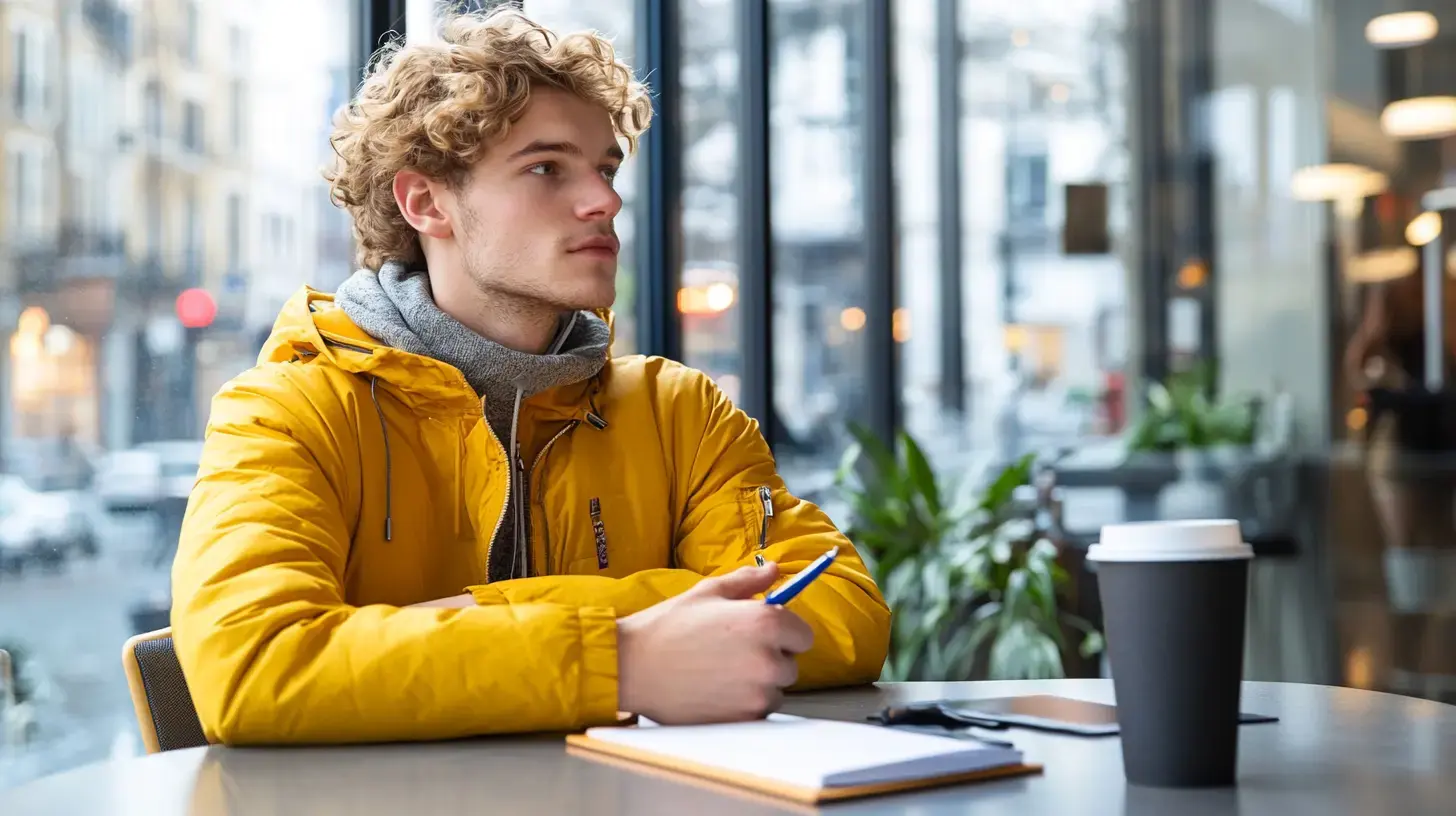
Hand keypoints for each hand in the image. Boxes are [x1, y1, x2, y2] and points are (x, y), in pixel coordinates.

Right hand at [616, 563, 814, 724]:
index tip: (764, 634)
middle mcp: (768, 659)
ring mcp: (757, 693)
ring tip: (721, 672)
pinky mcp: (743, 719)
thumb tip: (774, 571)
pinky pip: (758, 711)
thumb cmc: (667, 627)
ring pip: (776, 690)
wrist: (632, 668)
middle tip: (733, 651)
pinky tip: (716, 690)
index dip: (785, 633)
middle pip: (791, 664)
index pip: (804, 635)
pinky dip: (744, 704)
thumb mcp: (707, 592)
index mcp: (765, 622)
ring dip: (759, 684)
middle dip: (770, 658)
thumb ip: (748, 581)